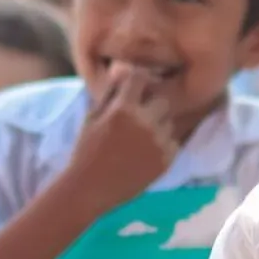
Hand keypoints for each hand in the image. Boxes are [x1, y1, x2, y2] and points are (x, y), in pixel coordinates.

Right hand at [65, 61, 177, 218]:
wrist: (90, 188)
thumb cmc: (86, 151)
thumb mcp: (92, 117)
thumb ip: (110, 93)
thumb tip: (123, 70)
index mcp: (124, 109)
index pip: (140, 78)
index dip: (137, 81)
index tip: (134, 88)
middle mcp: (145, 122)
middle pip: (162, 99)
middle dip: (152, 104)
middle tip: (139, 116)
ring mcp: (159, 142)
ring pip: (169, 121)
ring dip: (158, 124)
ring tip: (141, 137)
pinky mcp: (167, 160)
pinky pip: (173, 142)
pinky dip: (163, 144)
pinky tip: (146, 152)